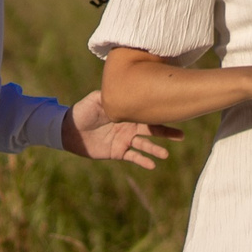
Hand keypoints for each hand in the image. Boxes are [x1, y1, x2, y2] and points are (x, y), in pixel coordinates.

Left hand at [63, 90, 182, 168]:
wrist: (70, 129)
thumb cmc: (83, 111)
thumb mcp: (96, 100)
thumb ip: (110, 95)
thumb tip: (123, 87)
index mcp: (128, 112)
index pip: (147, 112)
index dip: (161, 113)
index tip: (176, 112)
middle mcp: (130, 126)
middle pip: (152, 129)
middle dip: (167, 132)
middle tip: (181, 136)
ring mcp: (125, 139)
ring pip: (145, 145)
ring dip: (155, 149)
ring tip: (165, 155)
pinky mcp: (118, 151)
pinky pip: (133, 157)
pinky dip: (143, 161)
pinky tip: (152, 165)